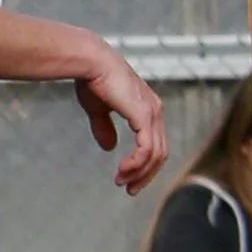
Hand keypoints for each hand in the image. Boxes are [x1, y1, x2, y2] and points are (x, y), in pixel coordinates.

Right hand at [76, 45, 168, 192]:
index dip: (145, 164)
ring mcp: (152, 113)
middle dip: (145, 174)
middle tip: (130, 189)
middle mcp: (155, 111)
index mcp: (148, 108)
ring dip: (139, 173)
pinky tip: (124, 170)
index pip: (155, 143)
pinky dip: (137, 164)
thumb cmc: (93, 78)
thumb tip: (109, 147)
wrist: (90, 62)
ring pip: (156, 155)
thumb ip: (105, 127)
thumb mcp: (99, 109)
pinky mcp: (144, 116)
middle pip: (160, 153)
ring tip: (123, 182)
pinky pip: (147, 150)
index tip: (129, 178)